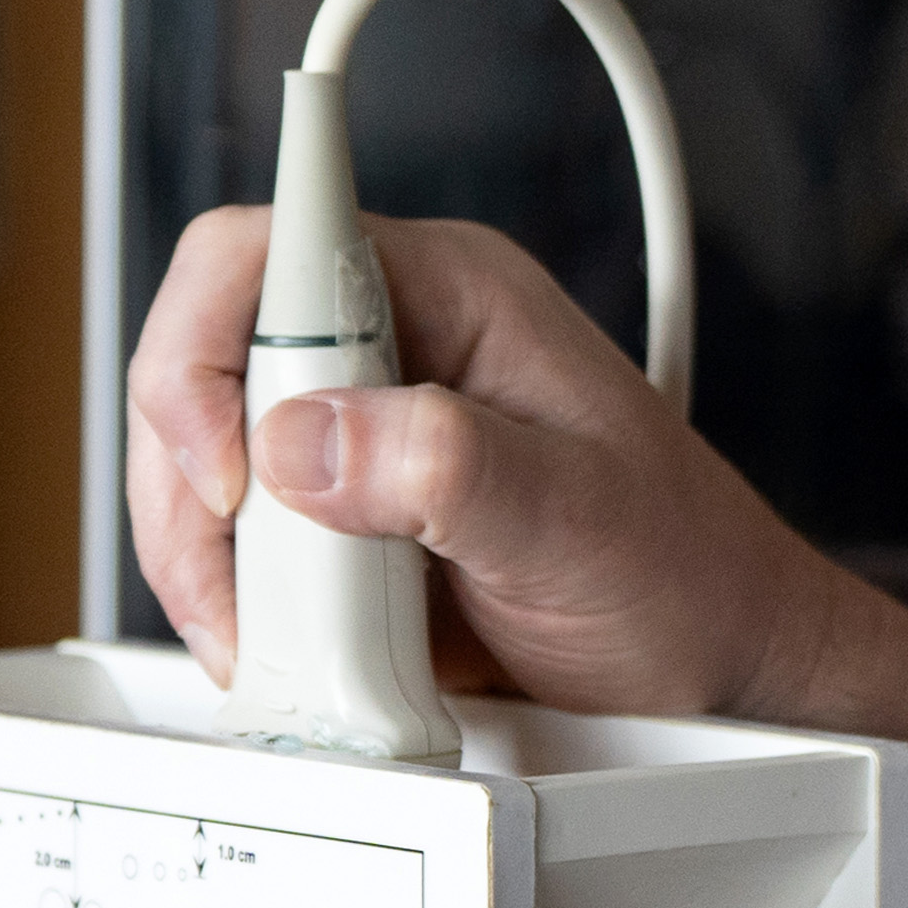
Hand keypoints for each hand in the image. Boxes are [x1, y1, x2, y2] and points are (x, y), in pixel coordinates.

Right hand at [125, 207, 860, 721]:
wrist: (716, 659)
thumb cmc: (686, 572)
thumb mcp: (578, 519)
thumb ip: (450, 467)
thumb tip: (308, 443)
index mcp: (456, 291)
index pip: (270, 249)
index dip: (206, 348)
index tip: (232, 473)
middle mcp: (396, 340)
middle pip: (203, 359)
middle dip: (191, 486)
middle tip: (240, 589)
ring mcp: (360, 425)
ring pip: (201, 452)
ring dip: (203, 555)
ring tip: (269, 636)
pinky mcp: (343, 507)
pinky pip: (237, 530)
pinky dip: (232, 595)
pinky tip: (281, 645)